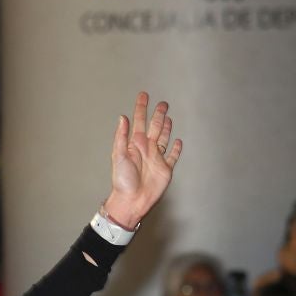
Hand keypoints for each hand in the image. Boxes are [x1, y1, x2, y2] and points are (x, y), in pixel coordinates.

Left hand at [104, 91, 183, 228]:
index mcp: (135, 144)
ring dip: (165, 127)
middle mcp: (147, 149)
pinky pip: (172, 156)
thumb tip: (122, 118)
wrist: (132, 200)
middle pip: (154, 127)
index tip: (143, 95)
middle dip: (158, 114)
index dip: (141, 108)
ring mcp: (157, 158)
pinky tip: (177, 142)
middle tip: (162, 103)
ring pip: (163, 138)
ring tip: (167, 117)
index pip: (139, 121)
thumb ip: (121, 137)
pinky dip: (175, 149)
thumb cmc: (122, 181)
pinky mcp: (165, 169)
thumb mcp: (119, 156)